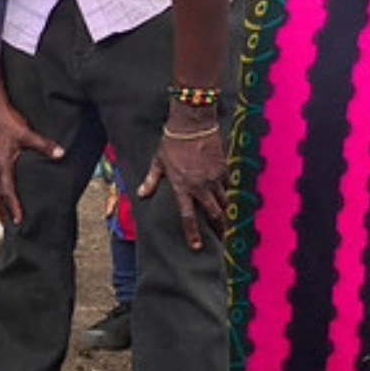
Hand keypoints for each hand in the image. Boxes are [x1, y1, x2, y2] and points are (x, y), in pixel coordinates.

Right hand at [0, 101, 64, 227]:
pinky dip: (0, 193)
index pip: (8, 193)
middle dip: (4, 213)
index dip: (14, 209)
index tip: (20, 223)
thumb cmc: (8, 122)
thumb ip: (44, 145)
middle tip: (12, 230)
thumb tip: (61, 154)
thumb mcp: (27, 133)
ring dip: (1, 204)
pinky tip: (6, 195)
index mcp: (2, 166)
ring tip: (8, 218)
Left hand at [138, 108, 228, 250]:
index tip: (197, 247)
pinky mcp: (224, 168)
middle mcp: (200, 186)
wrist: (192, 124)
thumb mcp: (158, 162)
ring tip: (226, 220)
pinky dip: (228, 192)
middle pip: (214, 213)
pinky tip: (228, 197)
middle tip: (222, 238)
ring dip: (225, 212)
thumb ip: (152, 180)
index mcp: (182, 187)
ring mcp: (214, 178)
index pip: (187, 216)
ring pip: (224, 201)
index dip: (193, 233)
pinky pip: (228, 186)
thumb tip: (141, 194)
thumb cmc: (172, 142)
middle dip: (219, 227)